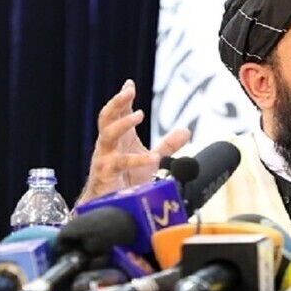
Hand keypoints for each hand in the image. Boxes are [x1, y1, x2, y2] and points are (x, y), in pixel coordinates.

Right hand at [76, 79, 190, 204]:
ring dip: (123, 123)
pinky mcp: (105, 174)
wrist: (112, 206)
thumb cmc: (127, 181)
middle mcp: (108, 145)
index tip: (129, 84)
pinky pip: (120, 163)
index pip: (118, 113)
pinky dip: (137, 159)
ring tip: (139, 114)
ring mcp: (104, 158)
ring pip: (107, 134)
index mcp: (118, 138)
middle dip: (116, 102)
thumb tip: (186, 130)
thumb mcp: (151, 159)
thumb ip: (167, 145)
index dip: (123, 98)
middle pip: (106, 117)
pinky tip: (153, 157)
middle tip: (128, 91)